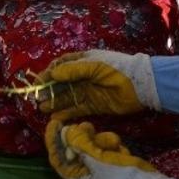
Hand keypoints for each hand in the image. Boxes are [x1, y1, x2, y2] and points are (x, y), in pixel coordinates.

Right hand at [35, 50, 158, 119]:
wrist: (141, 86)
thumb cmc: (117, 70)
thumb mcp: (94, 66)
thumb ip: (73, 70)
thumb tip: (53, 73)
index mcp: (83, 62)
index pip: (61, 66)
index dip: (48, 74)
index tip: (37, 83)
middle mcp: (83, 76)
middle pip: (62, 83)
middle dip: (49, 90)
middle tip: (37, 99)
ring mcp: (89, 91)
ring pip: (68, 97)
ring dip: (55, 102)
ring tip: (42, 108)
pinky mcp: (95, 105)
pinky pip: (78, 109)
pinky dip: (67, 113)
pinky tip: (56, 117)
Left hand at [44, 120, 178, 178]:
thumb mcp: (99, 162)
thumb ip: (81, 148)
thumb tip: (66, 134)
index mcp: (78, 178)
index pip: (58, 158)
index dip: (54, 140)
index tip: (54, 123)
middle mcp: (86, 173)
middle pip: (74, 149)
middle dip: (81, 137)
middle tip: (87, 126)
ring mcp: (99, 167)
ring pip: (91, 146)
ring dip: (101, 141)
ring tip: (113, 143)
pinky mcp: (112, 161)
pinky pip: (106, 148)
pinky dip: (112, 146)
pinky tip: (121, 149)